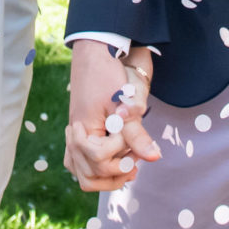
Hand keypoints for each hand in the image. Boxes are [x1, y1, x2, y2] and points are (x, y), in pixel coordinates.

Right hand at [64, 39, 157, 191]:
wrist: (96, 52)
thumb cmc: (108, 73)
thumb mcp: (125, 102)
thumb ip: (136, 133)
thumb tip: (154, 157)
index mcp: (83, 129)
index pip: (99, 160)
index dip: (120, 153)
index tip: (129, 135)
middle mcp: (74, 137)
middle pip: (89, 176)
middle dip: (114, 173)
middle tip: (133, 160)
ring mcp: (74, 136)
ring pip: (82, 174)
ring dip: (105, 176)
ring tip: (126, 163)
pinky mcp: (78, 133)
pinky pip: (78, 163)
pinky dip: (94, 168)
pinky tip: (114, 159)